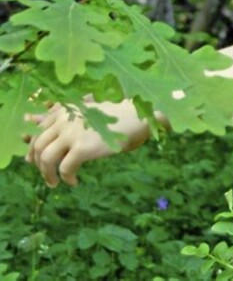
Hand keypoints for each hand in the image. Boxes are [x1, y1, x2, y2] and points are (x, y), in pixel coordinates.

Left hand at [26, 101, 148, 186]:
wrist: (136, 118)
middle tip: (47, 175)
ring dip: (47, 174)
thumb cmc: (113, 116)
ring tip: (54, 182)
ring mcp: (72, 134)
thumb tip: (35, 124)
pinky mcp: (83, 148)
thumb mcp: (85, 113)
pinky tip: (73, 181)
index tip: (36, 162)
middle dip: (38, 164)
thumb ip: (62, 119)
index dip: (33, 150)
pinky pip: (65, 168)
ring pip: (46, 158)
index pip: (37, 133)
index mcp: (62, 112)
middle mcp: (63, 121)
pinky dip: (66, 178)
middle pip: (37, 146)